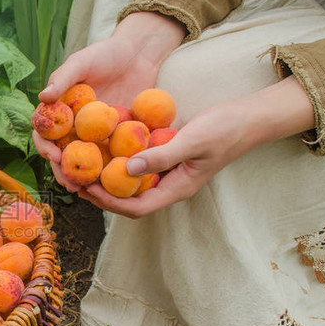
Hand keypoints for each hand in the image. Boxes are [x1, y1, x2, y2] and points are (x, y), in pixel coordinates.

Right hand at [32, 11, 185, 184]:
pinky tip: (113, 182)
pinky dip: (109, 170)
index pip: (44, 133)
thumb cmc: (106, 53)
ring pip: (85, 161)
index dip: (45, 147)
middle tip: (71, 184)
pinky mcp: (116, 136)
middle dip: (63, 171)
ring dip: (84, 177)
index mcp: (59, 110)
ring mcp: (95, 133)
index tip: (55, 156)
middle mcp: (73, 125)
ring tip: (89, 191)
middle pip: (62, 153)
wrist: (139, 53)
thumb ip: (63, 78)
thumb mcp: (82, 61)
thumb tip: (42, 97)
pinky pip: (110, 156)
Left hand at [79, 76, 315, 217]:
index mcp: (177, 189)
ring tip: (83, 165)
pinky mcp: (167, 157)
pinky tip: (103, 145)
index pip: (136, 207)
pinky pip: (138, 164)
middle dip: (101, 193)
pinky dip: (120, 159)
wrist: (249, 118)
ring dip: (107, 177)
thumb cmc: (225, 129)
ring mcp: (168, 173)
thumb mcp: (193, 140)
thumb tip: (128, 169)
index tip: (86, 187)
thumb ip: (162, 155)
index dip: (108, 201)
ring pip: (131, 183)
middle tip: (75, 179)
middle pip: (128, 200)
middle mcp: (169, 185)